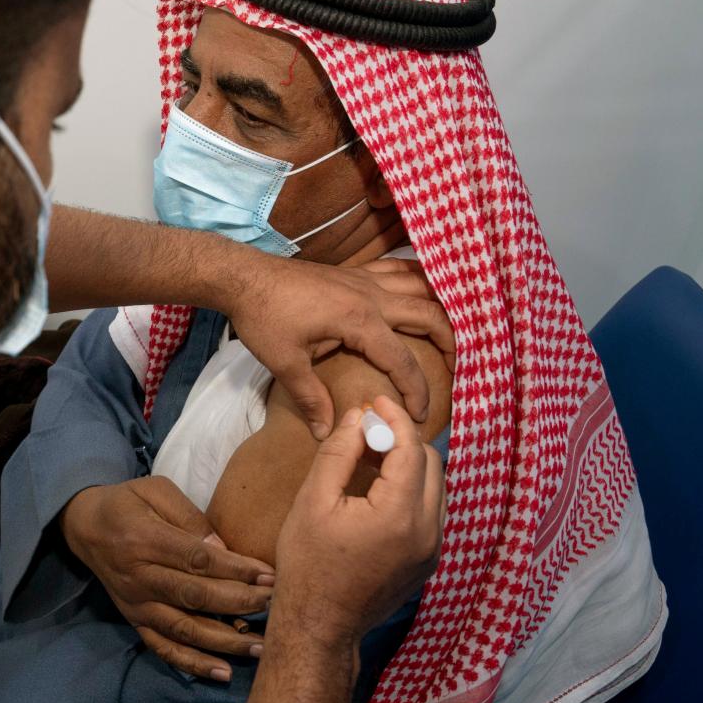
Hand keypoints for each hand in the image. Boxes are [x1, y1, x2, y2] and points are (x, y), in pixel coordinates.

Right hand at [59, 476, 274, 678]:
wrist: (84, 526)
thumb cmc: (128, 502)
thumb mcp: (156, 490)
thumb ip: (189, 517)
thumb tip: (225, 550)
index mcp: (144, 539)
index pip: (197, 560)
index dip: (236, 570)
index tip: (269, 576)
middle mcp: (138, 577)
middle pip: (194, 596)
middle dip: (239, 603)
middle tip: (274, 605)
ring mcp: (136, 604)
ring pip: (184, 628)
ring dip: (224, 640)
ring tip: (260, 646)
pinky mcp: (134, 621)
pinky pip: (163, 648)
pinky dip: (192, 664)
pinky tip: (223, 672)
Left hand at [226, 253, 453, 438]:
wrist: (242, 276)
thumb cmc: (262, 317)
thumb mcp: (284, 362)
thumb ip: (310, 397)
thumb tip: (326, 433)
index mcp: (359, 320)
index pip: (403, 361)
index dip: (416, 391)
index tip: (420, 415)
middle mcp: (371, 295)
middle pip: (429, 315)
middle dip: (452, 342)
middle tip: (460, 369)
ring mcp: (363, 278)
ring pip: (419, 285)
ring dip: (441, 305)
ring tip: (455, 329)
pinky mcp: (353, 271)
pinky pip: (396, 269)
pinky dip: (417, 278)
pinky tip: (424, 290)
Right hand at [270, 396, 444, 648]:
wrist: (320, 624)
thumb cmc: (308, 563)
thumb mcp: (313, 501)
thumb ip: (339, 453)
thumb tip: (358, 417)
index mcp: (400, 514)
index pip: (412, 449)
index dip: (394, 419)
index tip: (375, 401)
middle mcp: (428, 532)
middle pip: (430, 464)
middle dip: (403, 439)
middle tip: (369, 428)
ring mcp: (432, 550)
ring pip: (436, 487)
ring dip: (410, 464)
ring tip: (372, 456)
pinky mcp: (428, 562)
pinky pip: (432, 511)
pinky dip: (412, 489)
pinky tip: (380, 488)